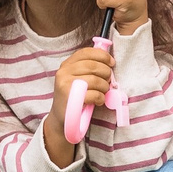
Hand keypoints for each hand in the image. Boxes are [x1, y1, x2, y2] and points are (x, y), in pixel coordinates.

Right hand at [42, 43, 115, 166]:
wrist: (61, 118)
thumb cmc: (74, 97)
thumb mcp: (77, 79)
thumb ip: (88, 69)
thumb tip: (109, 60)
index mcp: (66, 65)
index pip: (86, 52)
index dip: (101, 55)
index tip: (111, 62)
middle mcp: (64, 72)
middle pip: (93, 65)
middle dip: (106, 72)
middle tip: (108, 80)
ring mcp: (66, 84)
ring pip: (95, 80)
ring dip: (104, 87)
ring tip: (102, 92)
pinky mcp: (71, 98)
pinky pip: (94, 94)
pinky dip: (101, 98)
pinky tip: (98, 101)